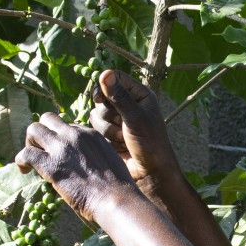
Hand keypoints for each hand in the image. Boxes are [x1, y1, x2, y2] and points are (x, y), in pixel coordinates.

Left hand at [15, 112, 138, 221]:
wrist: (115, 200)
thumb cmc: (117, 188)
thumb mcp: (109, 160)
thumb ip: (95, 154)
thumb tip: (86, 163)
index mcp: (90, 134)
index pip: (67, 127)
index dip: (60, 138)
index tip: (59, 153)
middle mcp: (74, 135)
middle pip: (48, 119)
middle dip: (41, 133)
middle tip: (41, 151)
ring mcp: (62, 148)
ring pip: (33, 129)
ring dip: (29, 143)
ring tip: (31, 159)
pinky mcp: (50, 165)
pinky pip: (25, 153)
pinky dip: (21, 160)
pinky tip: (24, 170)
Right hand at [90, 70, 179, 184]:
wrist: (149, 172)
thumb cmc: (150, 143)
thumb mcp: (135, 118)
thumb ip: (119, 96)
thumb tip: (105, 73)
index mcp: (139, 94)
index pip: (115, 78)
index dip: (104, 86)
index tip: (98, 97)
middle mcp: (128, 104)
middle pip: (102, 97)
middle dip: (108, 113)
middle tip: (122, 125)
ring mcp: (118, 118)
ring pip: (96, 113)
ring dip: (107, 128)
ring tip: (123, 139)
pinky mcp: (110, 132)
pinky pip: (96, 128)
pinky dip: (106, 137)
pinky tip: (119, 146)